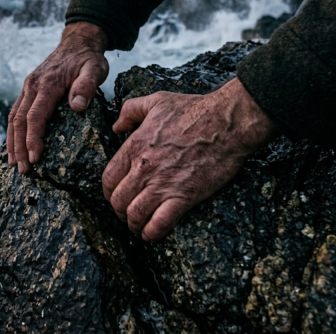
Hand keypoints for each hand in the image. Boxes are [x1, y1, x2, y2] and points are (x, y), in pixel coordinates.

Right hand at [8, 22, 108, 173]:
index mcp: (47, 84)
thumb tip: (77, 106)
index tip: (35, 158)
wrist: (77, 41)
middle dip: (19, 147)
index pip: (35, 116)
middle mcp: (32, 86)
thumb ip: (86, 86)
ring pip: (13, 118)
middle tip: (23, 170)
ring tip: (14, 164)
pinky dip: (13, 131)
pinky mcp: (28, 90)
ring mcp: (27, 88)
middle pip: (20, 121)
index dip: (33, 138)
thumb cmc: (88, 58)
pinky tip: (15, 146)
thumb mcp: (95, 69)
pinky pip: (16, 112)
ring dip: (12, 142)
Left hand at [102, 78, 277, 240]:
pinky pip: (159, 224)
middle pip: (118, 201)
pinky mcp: (184, 197)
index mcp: (134, 147)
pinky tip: (151, 234)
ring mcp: (162, 185)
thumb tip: (117, 127)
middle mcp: (143, 169)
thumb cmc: (194, 110)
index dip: (109, 192)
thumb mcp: (156, 101)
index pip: (108, 179)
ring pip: (134, 216)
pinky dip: (151, 233)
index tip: (115, 195)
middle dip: (119, 211)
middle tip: (127, 212)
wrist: (226, 123)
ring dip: (133, 224)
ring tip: (138, 226)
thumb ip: (130, 111)